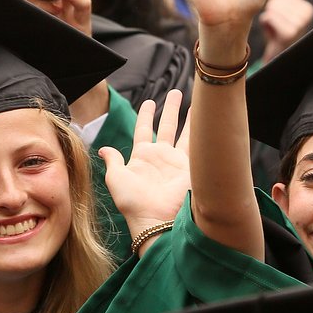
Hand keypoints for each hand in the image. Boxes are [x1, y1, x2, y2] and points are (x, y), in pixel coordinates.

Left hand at [100, 91, 190, 241]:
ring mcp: (178, 162)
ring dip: (190, 116)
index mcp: (142, 157)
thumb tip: (103, 148)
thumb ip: (113, 160)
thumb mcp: (116, 179)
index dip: (146, 115)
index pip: (144, 129)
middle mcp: (161, 157)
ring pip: (186, 132)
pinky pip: (198, 145)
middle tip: (176, 92)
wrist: (156, 220)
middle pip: (167, 126)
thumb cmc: (133, 203)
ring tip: (197, 100)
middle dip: (171, 109)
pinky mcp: (192, 168)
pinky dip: (203, 131)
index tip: (150, 102)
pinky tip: (208, 118)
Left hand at [260, 0, 312, 59]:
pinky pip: (268, 17)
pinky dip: (265, 24)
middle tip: (275, 26)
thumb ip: (292, 0)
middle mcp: (306, 16)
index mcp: (307, 9)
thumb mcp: (286, 15)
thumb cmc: (279, 34)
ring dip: (267, 19)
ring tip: (274, 29)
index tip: (280, 19)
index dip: (273, 6)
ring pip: (271, 8)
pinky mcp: (289, 33)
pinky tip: (271, 33)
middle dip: (270, 12)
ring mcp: (299, 24)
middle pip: (275, 0)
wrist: (278, 57)